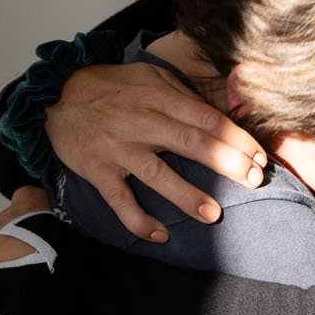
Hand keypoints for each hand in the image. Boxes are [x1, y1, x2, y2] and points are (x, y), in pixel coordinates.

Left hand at [0, 186, 47, 314]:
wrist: (28, 262)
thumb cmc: (33, 231)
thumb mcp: (33, 203)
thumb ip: (28, 196)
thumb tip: (28, 193)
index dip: (10, 255)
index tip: (26, 263)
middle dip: (2, 282)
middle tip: (28, 289)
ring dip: (0, 306)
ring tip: (25, 313)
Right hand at [44, 62, 267, 239]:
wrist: (55, 95)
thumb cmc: (114, 87)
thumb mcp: (151, 78)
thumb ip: (184, 96)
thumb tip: (223, 118)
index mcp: (159, 97)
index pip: (207, 119)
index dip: (236, 139)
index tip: (259, 156)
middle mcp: (141, 122)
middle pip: (192, 143)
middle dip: (227, 163)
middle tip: (253, 181)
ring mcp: (118, 148)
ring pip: (157, 174)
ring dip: (187, 196)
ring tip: (214, 214)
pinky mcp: (97, 170)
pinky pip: (119, 200)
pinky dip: (137, 220)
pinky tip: (159, 236)